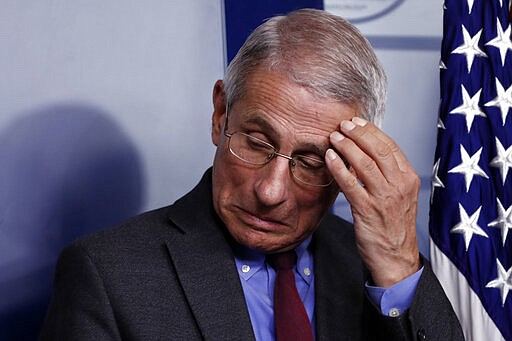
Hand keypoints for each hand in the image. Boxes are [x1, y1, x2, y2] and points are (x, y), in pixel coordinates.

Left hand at [325, 117, 420, 287]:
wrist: (396, 259)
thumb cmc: (393, 225)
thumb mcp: (398, 196)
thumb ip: (386, 174)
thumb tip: (364, 152)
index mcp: (408, 179)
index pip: (390, 146)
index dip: (372, 131)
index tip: (357, 122)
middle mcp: (399, 186)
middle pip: (378, 150)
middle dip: (358, 134)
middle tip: (343, 125)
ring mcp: (384, 198)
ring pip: (365, 164)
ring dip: (347, 147)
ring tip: (334, 137)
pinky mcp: (368, 210)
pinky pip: (351, 184)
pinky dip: (339, 168)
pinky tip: (330, 158)